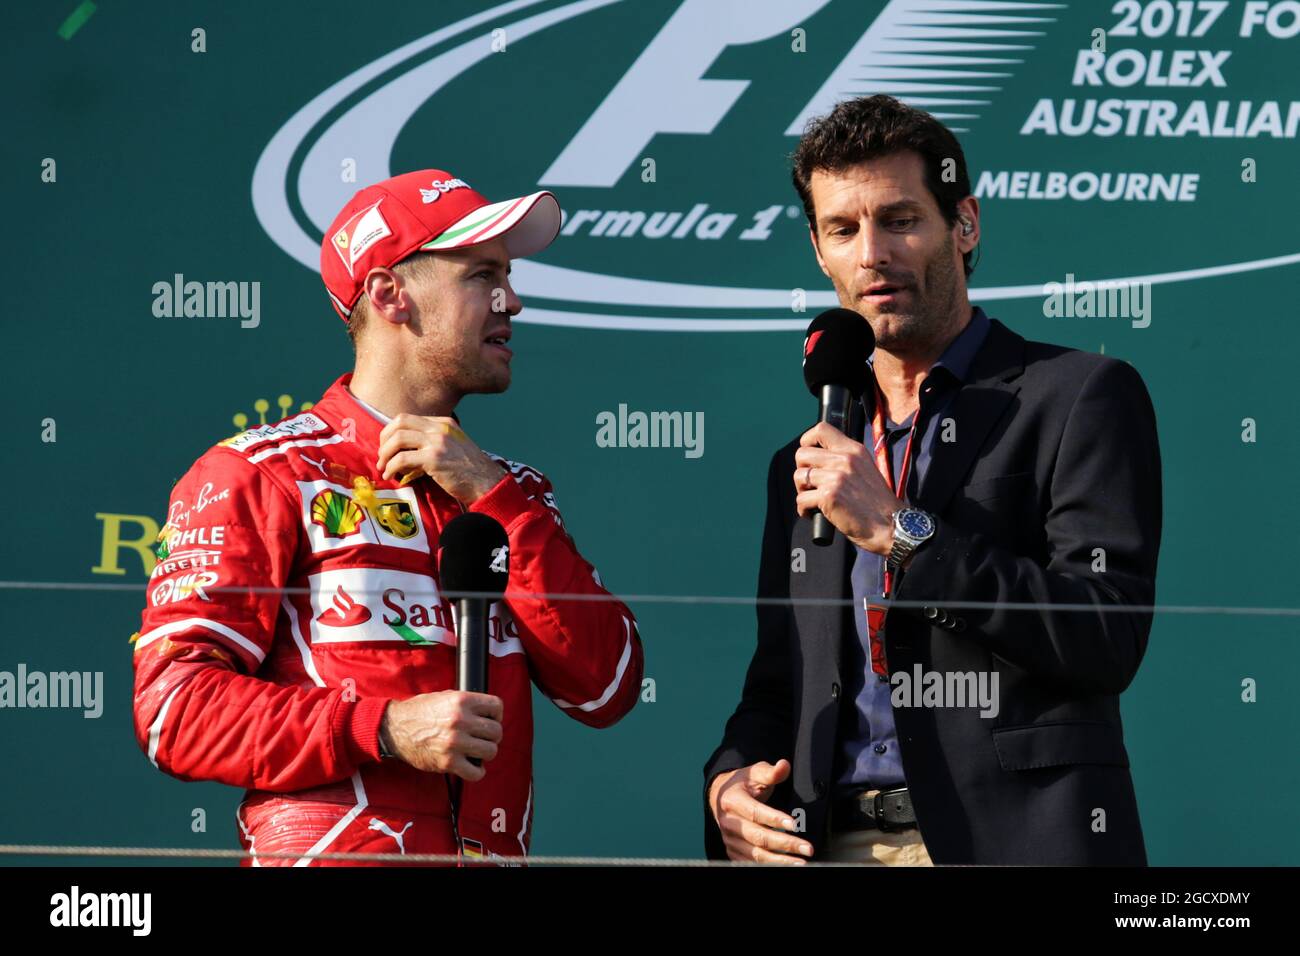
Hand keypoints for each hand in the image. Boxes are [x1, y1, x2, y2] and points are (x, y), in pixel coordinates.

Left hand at [376, 414, 504, 504]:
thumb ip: (433, 444)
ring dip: (385, 455)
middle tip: (382, 456)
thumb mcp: (453, 447)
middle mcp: (439, 428)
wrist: (487, 483)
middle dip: (384, 439)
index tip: (388, 446)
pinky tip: (391, 476)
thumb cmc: (470, 471)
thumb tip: (406, 453)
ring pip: (397, 439)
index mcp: (444, 423)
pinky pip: (402, 459)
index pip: (408, 418)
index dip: (392, 431)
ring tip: (383, 468)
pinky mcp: (434, 459)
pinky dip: (391, 468)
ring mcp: (437, 442)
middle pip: (399, 422)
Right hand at [379, 691, 503, 781]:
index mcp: (462, 701)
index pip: (496, 707)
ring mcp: (455, 742)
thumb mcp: (445, 697)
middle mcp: (461, 720)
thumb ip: (467, 704)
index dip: (496, 715)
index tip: (491, 720)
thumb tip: (488, 713)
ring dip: (485, 753)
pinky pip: (476, 772)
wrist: (395, 728)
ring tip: (477, 751)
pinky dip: (477, 772)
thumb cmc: (420, 712)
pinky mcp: (448, 762)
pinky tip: (471, 766)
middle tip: (482, 738)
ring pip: (490, 751)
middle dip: (492, 736)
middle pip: (496, 731)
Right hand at [709, 759, 812, 863]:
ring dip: (779, 861)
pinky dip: (769, 866)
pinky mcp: (733, 851)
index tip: (794, 824)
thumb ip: (771, 772)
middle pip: (758, 837)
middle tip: (807, 848)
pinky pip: (750, 862)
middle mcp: (729, 822)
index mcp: (732, 800)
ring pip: (755, 855)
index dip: (774, 819)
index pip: (755, 812)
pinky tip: (785, 864)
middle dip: (784, 844)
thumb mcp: (754, 773)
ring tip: (800, 862)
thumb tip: (784, 765)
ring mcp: (730, 839)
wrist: (721, 797)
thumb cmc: (742, 784)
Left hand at [793, 422, 898, 554]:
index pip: (821, 429)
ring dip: (802, 491)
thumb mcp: (866, 469)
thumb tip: (820, 459)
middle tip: (811, 485)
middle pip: (802, 454)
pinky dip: (804, 510)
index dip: (807, 441)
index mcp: (854, 450)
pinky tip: (813, 514)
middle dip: (802, 470)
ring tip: (813, 501)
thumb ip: (846, 461)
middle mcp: (844, 460)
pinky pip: (801, 499)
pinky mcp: (829, 496)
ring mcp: (836, 477)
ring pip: (799, 477)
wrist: (890, 524)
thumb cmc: (878, 503)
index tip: (809, 457)